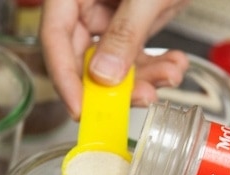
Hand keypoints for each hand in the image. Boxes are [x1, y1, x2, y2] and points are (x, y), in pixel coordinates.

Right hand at [40, 0, 189, 118]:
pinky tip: (174, 65)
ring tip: (170, 75)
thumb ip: (125, 32)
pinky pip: (135, 55)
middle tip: (142, 97)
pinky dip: (156, 66)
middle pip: (84, 57)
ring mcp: (108, 14)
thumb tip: (105, 76)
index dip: (65, 77)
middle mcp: (85, 3)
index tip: (80, 109)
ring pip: (114, 63)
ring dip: (144, 78)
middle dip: (117, 84)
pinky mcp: (130, 23)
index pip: (55, 37)